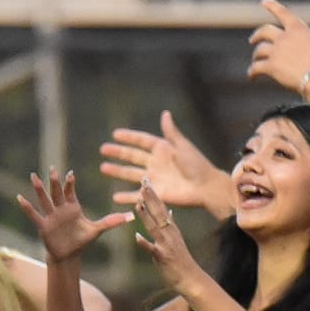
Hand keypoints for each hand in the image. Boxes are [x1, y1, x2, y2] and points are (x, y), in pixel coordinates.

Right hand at [18, 169, 131, 263]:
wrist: (69, 255)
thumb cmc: (82, 240)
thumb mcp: (97, 230)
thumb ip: (111, 221)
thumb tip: (131, 216)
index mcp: (73, 207)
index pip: (71, 192)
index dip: (70, 183)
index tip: (71, 173)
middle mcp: (61, 209)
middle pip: (57, 192)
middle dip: (55, 181)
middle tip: (52, 167)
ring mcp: (51, 217)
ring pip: (44, 200)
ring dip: (39, 189)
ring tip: (33, 176)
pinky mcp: (44, 226)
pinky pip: (34, 215)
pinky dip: (27, 207)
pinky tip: (19, 198)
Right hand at [99, 110, 225, 211]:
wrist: (206, 187)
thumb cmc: (198, 165)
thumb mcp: (183, 146)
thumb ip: (171, 132)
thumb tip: (165, 113)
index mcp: (162, 149)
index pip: (142, 141)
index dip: (129, 137)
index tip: (115, 134)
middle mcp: (155, 163)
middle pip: (132, 156)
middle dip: (118, 153)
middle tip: (103, 149)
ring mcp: (154, 178)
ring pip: (131, 174)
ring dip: (117, 171)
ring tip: (103, 168)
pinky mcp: (155, 193)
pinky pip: (138, 195)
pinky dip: (127, 197)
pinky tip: (115, 197)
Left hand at [132, 178, 207, 294]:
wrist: (190, 277)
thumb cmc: (181, 259)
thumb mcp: (176, 238)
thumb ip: (171, 224)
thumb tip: (169, 211)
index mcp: (171, 228)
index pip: (161, 207)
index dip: (153, 194)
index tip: (146, 181)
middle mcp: (170, 233)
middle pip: (159, 212)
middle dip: (150, 198)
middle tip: (143, 183)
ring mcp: (166, 244)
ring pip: (154, 227)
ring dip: (146, 216)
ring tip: (138, 204)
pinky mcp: (163, 256)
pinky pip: (152, 248)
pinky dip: (144, 242)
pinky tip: (136, 236)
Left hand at [247, 0, 309, 96]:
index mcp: (297, 29)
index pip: (283, 13)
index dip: (272, 6)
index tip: (264, 1)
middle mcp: (284, 37)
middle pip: (264, 31)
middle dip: (257, 35)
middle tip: (252, 40)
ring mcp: (276, 52)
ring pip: (259, 50)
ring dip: (256, 56)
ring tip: (255, 62)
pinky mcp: (271, 66)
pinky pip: (256, 68)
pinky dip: (252, 72)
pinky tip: (251, 77)